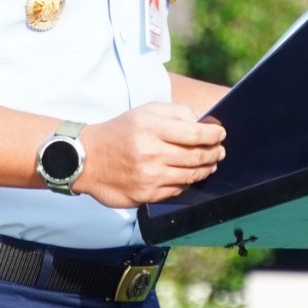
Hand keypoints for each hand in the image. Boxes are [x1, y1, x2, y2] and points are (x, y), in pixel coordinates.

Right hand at [72, 103, 226, 206]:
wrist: (86, 159)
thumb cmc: (119, 132)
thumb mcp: (143, 112)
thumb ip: (174, 112)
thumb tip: (202, 123)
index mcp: (151, 128)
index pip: (195, 134)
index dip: (214, 135)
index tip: (220, 134)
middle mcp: (151, 153)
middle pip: (196, 156)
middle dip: (214, 153)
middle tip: (220, 151)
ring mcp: (149, 177)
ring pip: (190, 176)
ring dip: (206, 170)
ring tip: (210, 164)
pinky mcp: (145, 195)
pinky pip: (177, 190)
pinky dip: (187, 183)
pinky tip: (189, 176)